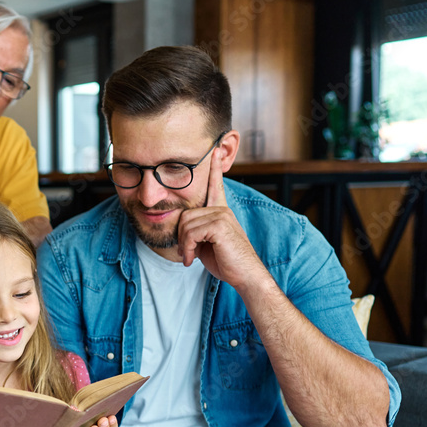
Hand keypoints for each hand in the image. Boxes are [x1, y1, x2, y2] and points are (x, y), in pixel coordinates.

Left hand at [177, 146, 264, 287]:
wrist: (245, 276)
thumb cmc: (226, 261)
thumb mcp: (206, 243)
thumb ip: (196, 230)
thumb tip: (181, 227)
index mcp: (221, 211)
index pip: (215, 185)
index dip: (214, 168)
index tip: (215, 150)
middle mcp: (222, 209)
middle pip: (185, 215)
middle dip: (181, 238)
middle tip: (187, 253)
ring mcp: (222, 215)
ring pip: (185, 224)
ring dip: (184, 245)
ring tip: (191, 256)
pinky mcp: (220, 225)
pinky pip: (191, 232)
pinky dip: (187, 249)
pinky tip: (193, 259)